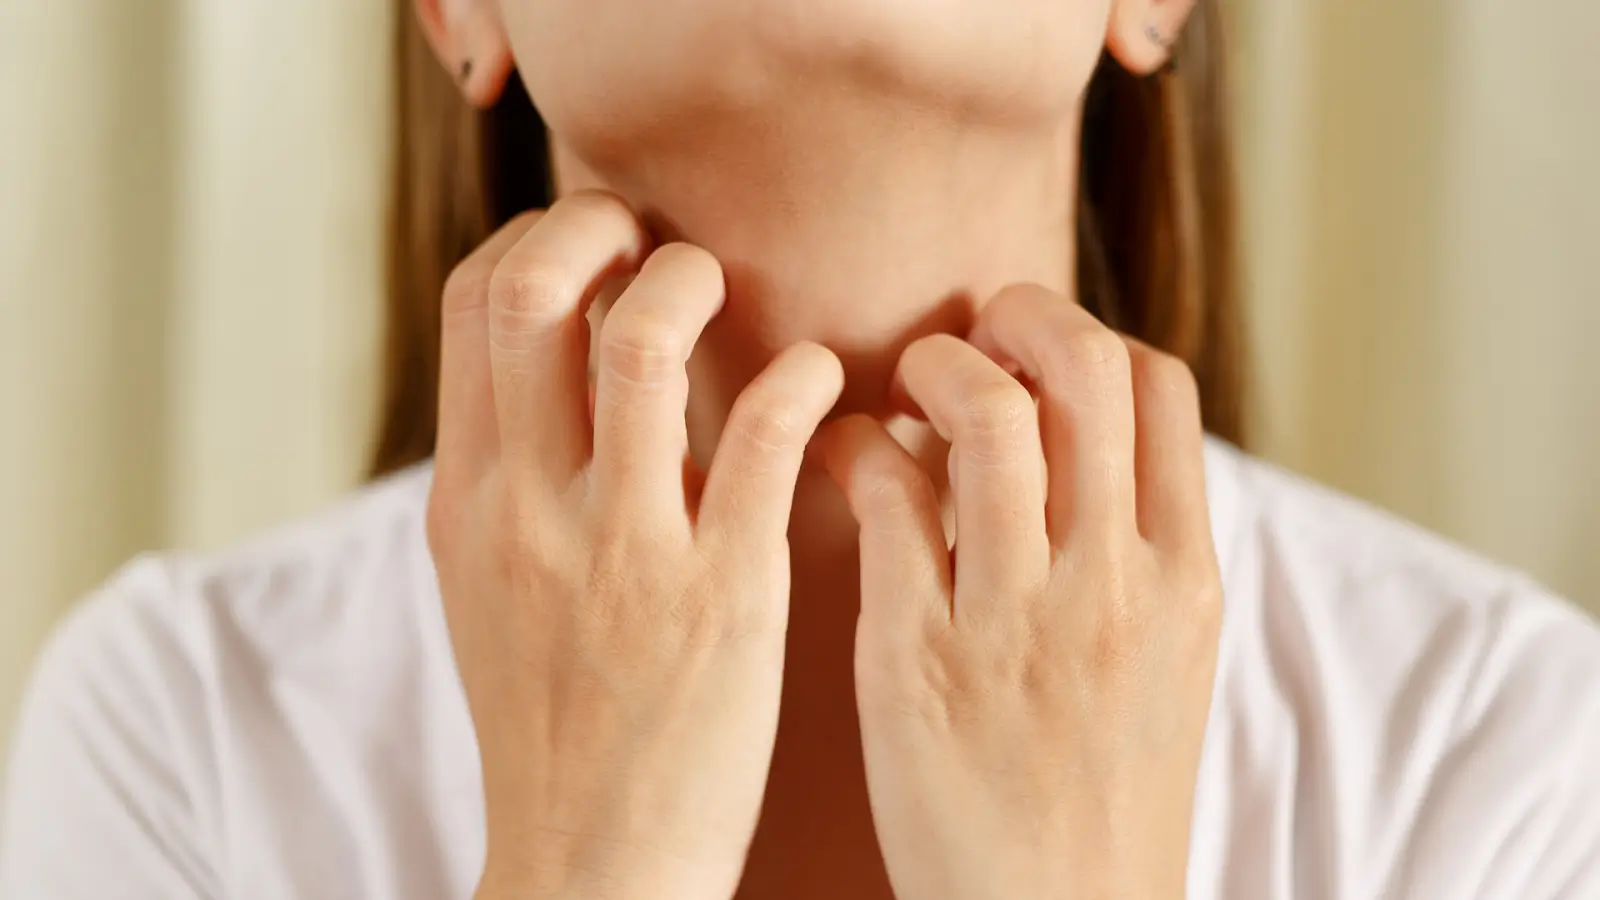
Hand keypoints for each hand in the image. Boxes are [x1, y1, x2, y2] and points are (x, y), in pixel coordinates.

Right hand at [427, 192, 843, 899]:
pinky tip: (819, 383)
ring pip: (642, 340)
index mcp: (468, 502)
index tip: (595, 251)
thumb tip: (553, 375)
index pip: (469, 303)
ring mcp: (624, 550)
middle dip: (597, 227)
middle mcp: (529, 511)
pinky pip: (761, 435)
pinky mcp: (724, 595)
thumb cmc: (554, 723)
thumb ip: (511, 479)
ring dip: (692, 282)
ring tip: (730, 298)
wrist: (591, 863)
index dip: (536, 240)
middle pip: (529, 290)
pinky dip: (798, 379)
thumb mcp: (488, 591)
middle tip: (656, 242)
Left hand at [818, 285, 1221, 899]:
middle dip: (1015, 318)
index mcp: (1185, 580)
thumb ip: (1137, 551)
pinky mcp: (916, 657)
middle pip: (1082, 370)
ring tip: (905, 388)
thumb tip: (1080, 441)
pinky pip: (888, 499)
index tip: (1038, 351)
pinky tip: (848, 458)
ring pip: (986, 416)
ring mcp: (1014, 619)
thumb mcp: (1168, 665)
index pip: (1160, 389)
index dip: (1092, 335)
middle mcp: (1112, 585)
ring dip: (932, 367)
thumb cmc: (1104, 793)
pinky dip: (859, 446)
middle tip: (967, 335)